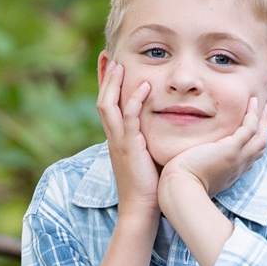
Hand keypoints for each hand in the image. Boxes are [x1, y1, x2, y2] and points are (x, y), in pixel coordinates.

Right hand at [96, 61, 158, 220]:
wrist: (142, 209)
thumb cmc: (149, 186)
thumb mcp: (147, 157)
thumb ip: (150, 141)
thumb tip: (164, 128)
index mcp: (117, 139)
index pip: (108, 106)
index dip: (106, 85)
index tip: (109, 65)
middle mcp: (114, 137)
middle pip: (102, 99)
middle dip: (104, 77)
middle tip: (108, 56)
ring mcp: (119, 142)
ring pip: (108, 105)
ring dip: (113, 83)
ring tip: (119, 63)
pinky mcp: (129, 147)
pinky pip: (129, 118)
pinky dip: (134, 100)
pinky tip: (144, 86)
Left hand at [157, 97, 266, 209]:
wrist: (181, 188)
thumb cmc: (180, 184)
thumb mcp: (195, 175)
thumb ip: (198, 166)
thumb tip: (188, 161)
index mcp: (230, 173)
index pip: (248, 158)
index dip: (252, 144)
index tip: (251, 132)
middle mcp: (238, 167)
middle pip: (259, 147)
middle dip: (263, 130)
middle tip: (263, 113)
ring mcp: (238, 158)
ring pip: (259, 136)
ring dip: (262, 119)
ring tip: (260, 104)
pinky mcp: (232, 150)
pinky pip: (250, 128)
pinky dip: (253, 114)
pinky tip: (252, 102)